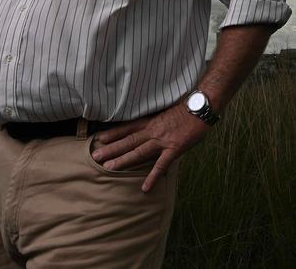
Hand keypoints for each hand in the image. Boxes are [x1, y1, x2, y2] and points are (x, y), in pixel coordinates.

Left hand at [91, 104, 210, 192]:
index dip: (112, 133)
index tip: (98, 138)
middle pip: (128, 140)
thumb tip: (148, 129)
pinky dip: (152, 177)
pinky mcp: (174, 149)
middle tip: (95, 156)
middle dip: (111, 148)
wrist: (200, 108)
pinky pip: (161, 165)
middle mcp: (152, 131)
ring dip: (123, 160)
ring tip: (108, 168)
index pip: (127, 128)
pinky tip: (144, 188)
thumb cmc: (185, 109)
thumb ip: (156, 123)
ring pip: (138, 151)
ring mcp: (162, 140)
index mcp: (150, 121)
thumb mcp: (166, 113)